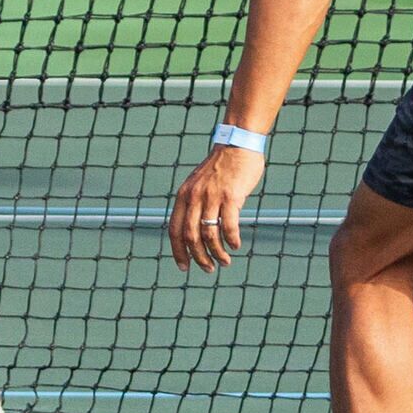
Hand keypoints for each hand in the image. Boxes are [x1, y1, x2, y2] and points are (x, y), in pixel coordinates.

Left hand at [166, 142, 265, 271]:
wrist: (237, 144)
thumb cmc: (220, 167)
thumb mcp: (199, 184)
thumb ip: (194, 203)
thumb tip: (195, 231)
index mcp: (184, 196)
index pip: (175, 230)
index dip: (178, 251)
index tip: (184, 267)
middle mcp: (194, 197)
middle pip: (191, 236)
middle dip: (199, 257)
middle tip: (209, 269)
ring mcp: (212, 196)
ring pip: (209, 234)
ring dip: (217, 253)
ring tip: (225, 262)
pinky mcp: (230, 196)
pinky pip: (229, 225)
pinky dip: (232, 239)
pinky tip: (236, 245)